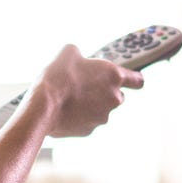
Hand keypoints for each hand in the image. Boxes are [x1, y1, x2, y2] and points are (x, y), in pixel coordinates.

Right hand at [28, 45, 143, 137]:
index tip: (132, 80)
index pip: (137, 80)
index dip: (134, 79)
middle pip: (117, 96)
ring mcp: (102, 117)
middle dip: (105, 92)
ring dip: (91, 105)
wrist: (43, 106)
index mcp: (114, 76)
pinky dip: (79, 118)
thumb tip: (77, 56)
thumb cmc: (59, 76)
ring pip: (101, 110)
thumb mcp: (69, 52)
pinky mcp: (89, 131)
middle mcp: (114, 98)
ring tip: (70, 98)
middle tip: (86, 85)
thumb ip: (80, 53)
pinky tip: (64, 111)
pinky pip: (87, 122)